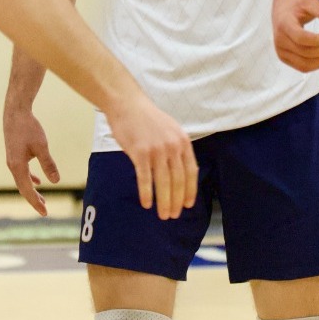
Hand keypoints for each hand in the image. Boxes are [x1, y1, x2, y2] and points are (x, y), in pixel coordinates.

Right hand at [3, 106, 59, 215]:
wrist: (15, 113)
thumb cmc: (28, 128)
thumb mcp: (41, 146)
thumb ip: (48, 164)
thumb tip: (56, 181)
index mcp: (18, 166)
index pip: (27, 190)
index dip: (35, 202)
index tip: (44, 212)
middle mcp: (12, 166)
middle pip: (23, 188)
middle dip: (33, 200)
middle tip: (44, 211)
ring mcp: (12, 161)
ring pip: (22, 181)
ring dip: (32, 190)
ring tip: (42, 200)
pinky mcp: (15, 155)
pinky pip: (22, 172)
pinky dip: (30, 179)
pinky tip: (38, 181)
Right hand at [105, 95, 197, 219]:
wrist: (127, 104)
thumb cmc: (147, 118)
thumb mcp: (170, 130)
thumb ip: (176, 148)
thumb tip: (179, 172)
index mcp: (183, 141)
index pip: (191, 172)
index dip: (190, 191)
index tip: (187, 205)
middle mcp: (172, 146)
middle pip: (178, 181)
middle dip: (176, 201)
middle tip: (173, 215)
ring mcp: (156, 150)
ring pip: (163, 183)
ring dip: (164, 202)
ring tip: (163, 215)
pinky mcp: (139, 152)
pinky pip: (145, 178)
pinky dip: (146, 193)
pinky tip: (146, 203)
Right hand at [273, 0, 318, 71]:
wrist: (282, 10)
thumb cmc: (296, 5)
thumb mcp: (308, 1)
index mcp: (284, 24)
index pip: (300, 38)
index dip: (316, 40)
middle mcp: (280, 40)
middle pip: (305, 52)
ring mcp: (281, 51)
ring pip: (304, 64)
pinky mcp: (285, 58)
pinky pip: (303, 67)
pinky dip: (317, 64)